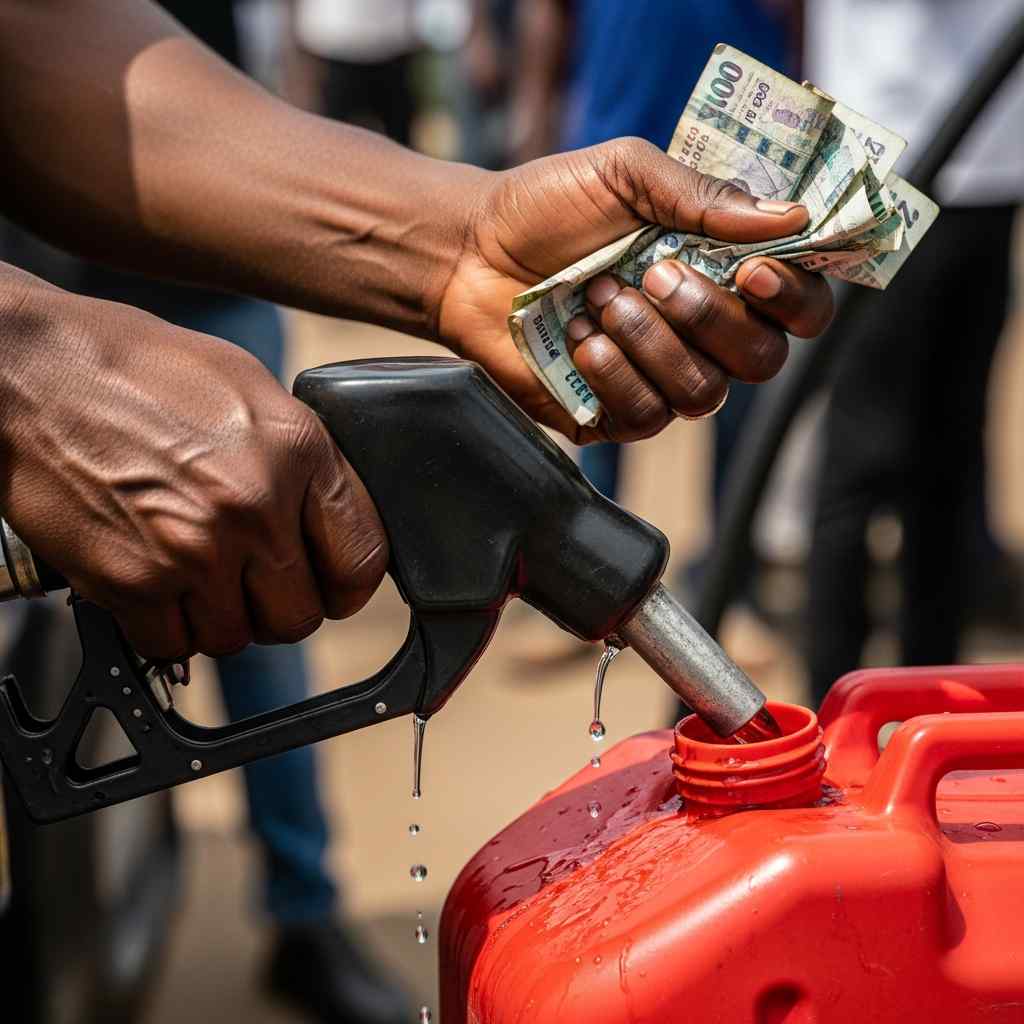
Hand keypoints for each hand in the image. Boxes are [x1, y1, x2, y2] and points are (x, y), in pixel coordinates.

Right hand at [0, 272, 386, 659]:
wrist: (32, 371)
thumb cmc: (138, 369)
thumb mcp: (250, 387)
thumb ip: (303, 459)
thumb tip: (330, 519)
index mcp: (299, 451)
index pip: (362, 559)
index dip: (346, 583)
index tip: (327, 584)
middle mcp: (255, 506)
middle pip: (300, 616)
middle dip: (275, 605)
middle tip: (247, 578)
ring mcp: (195, 549)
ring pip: (237, 638)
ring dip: (217, 616)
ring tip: (190, 568)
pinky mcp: (133, 582)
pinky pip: (174, 646)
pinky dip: (164, 626)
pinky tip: (152, 578)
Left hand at [438, 137, 833, 442]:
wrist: (470, 252)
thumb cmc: (548, 208)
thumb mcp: (624, 174)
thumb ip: (701, 194)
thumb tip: (790, 218)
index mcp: (720, 273)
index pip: (798, 308)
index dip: (793, 298)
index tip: (751, 270)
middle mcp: (702, 333)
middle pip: (762, 359)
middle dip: (710, 317)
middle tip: (654, 275)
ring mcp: (660, 376)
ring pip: (702, 392)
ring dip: (650, 341)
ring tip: (598, 297)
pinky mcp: (615, 413)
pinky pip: (647, 417)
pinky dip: (614, 374)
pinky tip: (579, 339)